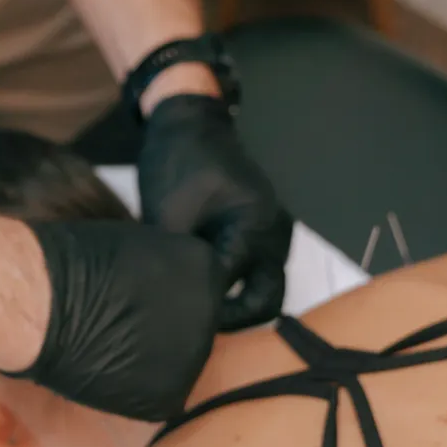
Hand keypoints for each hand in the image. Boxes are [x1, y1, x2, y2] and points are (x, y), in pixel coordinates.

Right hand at [22, 220, 225, 420]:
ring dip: (152, 360)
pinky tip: (108, 370)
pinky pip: (157, 396)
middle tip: (126, 323)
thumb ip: (165, 270)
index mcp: (207, 268)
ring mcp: (194, 359)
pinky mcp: (169, 397)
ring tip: (113, 347)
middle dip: (167, 328)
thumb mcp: (137, 247)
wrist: (42, 304)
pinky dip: (135, 390)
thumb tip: (166, 286)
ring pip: (177, 365)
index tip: (141, 295)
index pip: (202, 287)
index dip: (168, 294)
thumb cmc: (74, 262)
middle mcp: (212, 314)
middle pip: (195, 328)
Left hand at [138, 95, 292, 329]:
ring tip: (198, 308)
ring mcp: (273, 228)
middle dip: (237, 319)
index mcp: (257, 227)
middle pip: (269, 298)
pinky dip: (237, 283)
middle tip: (198, 325)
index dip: (212, 315)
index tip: (182, 325)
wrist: (186, 121)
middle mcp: (276, 232)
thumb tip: (176, 306)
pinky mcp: (260, 225)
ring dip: (238, 302)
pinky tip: (204, 285)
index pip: (243, 294)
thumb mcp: (171, 219)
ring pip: (265, 284)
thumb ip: (180, 264)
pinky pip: (258, 266)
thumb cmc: (177, 165)